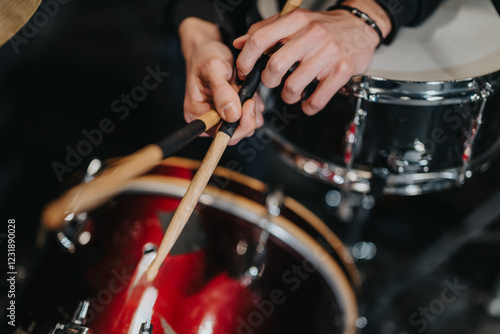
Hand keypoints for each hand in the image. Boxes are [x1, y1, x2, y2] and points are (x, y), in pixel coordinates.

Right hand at [179, 18, 264, 144]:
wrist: (209, 50)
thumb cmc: (206, 57)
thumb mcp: (214, 69)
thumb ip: (222, 92)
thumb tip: (232, 114)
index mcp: (197, 114)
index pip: (220, 134)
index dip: (238, 125)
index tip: (247, 104)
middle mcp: (207, 121)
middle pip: (234, 135)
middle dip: (248, 117)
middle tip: (250, 96)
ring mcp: (220, 119)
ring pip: (245, 127)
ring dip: (252, 110)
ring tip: (245, 90)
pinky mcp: (231, 115)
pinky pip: (249, 119)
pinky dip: (254, 107)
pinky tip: (248, 93)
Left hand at [233, 0, 390, 114]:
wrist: (361, 26)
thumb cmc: (325, 26)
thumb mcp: (295, 21)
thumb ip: (266, 30)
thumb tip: (239, 43)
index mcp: (296, 21)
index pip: (260, 39)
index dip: (246, 60)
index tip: (245, 71)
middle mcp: (312, 34)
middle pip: (275, 65)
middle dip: (267, 81)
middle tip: (271, 82)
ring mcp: (328, 53)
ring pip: (294, 85)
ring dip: (288, 96)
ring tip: (291, 93)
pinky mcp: (342, 70)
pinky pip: (317, 99)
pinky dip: (308, 106)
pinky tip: (308, 102)